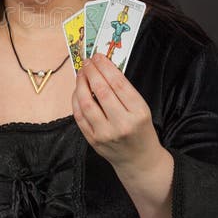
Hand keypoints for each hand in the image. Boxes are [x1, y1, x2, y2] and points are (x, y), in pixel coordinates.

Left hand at [72, 52, 161, 171]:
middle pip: (101, 91)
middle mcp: (122, 124)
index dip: (105, 67)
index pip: (119, 84)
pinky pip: (79, 115)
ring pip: (86, 102)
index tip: (98, 57)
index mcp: (138, 113)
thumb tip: (103, 68)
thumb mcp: (142, 109)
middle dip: (92, 72)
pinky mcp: (93, 140)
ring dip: (80, 84)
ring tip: (81, 73)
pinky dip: (76, 100)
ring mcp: (105, 133)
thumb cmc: (141, 131)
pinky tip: (77, 90)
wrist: (139, 160)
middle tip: (87, 62)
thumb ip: (124, 91)